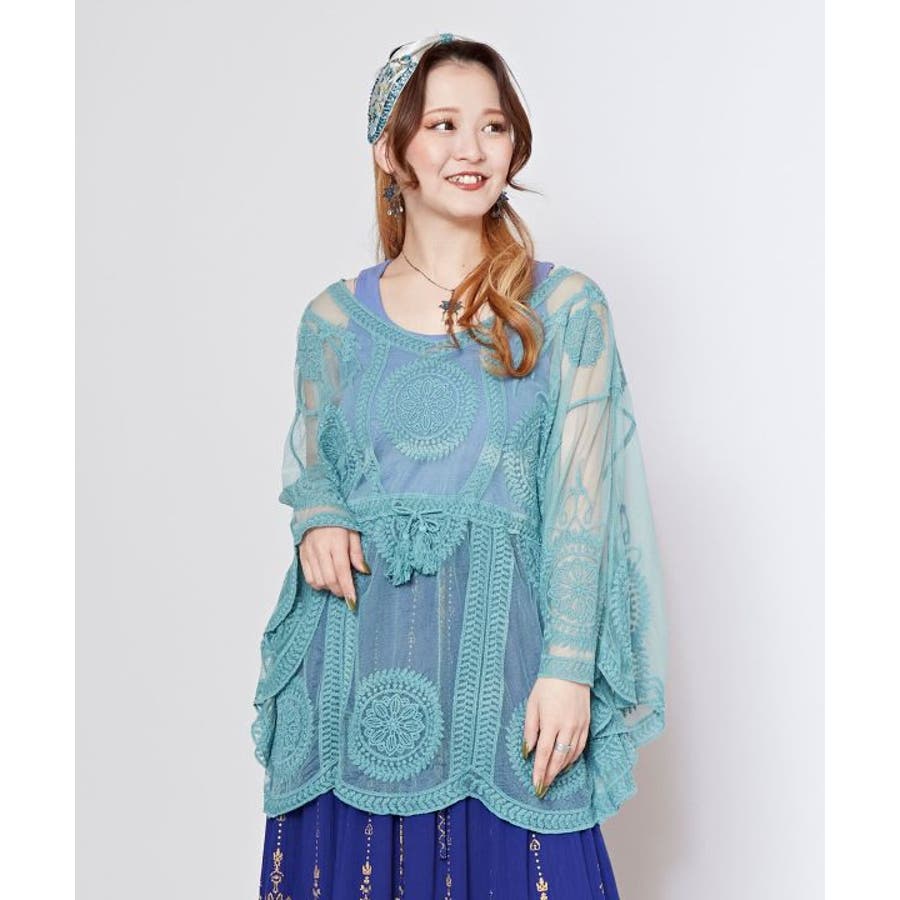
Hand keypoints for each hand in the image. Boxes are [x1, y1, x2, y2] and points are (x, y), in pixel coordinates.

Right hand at [298, 526, 369, 609]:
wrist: (316, 507)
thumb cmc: (338, 519)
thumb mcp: (353, 532)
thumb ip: (357, 553)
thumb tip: (364, 571)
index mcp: (336, 543)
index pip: (342, 570)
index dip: (348, 587)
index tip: (352, 600)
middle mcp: (321, 549)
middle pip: (329, 579)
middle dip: (339, 590)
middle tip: (346, 592)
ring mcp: (309, 553)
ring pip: (318, 581)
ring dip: (328, 588)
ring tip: (336, 584)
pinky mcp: (301, 555)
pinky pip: (308, 577)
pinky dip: (317, 583)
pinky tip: (325, 580)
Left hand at [522, 676, 590, 797]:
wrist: (570, 669)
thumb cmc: (546, 686)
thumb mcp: (532, 705)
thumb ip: (530, 730)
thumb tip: (527, 751)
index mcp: (551, 722)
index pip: (544, 754)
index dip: (539, 771)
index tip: (536, 785)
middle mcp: (567, 727)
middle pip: (558, 759)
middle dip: (550, 775)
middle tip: (543, 788)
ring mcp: (579, 726)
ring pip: (571, 755)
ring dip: (561, 769)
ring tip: (551, 778)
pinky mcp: (587, 724)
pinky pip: (580, 747)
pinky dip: (573, 758)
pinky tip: (566, 764)